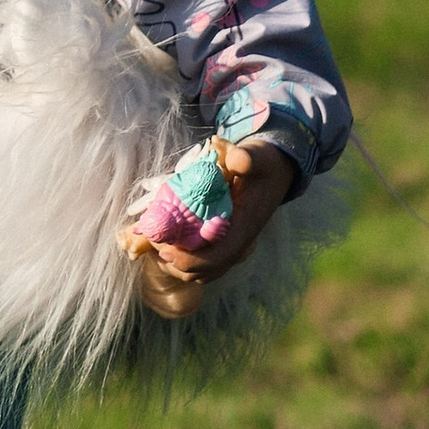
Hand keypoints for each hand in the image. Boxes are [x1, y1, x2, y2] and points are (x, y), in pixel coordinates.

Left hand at [120, 139, 295, 320]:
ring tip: (158, 242)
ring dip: (179, 263)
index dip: (192, 260)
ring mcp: (232, 244)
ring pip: (204, 271)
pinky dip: (185, 259)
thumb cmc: (263, 165)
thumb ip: (246, 158)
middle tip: (154, 242)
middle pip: (207, 270)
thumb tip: (233, 159)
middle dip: (178, 262)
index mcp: (245, 227)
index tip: (166, 250)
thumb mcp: (257, 157)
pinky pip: (204, 263)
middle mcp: (239, 242)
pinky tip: (170, 242)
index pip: (220, 256)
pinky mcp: (225, 242)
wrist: (274, 171)